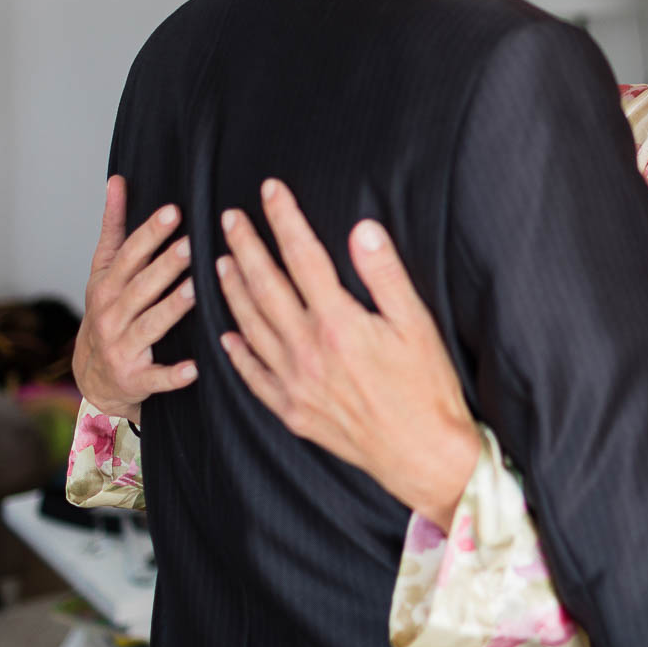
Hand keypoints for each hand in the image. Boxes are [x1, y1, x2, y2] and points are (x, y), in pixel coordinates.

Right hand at [73, 176, 198, 423]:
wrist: (94, 377)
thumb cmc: (108, 313)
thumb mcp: (104, 272)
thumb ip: (114, 228)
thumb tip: (118, 180)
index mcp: (106, 287)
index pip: (128, 256)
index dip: (149, 234)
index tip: (174, 211)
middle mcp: (110, 316)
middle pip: (140, 287)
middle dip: (165, 266)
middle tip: (192, 244)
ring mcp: (122, 349)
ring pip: (150, 325)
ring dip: (172, 308)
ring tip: (198, 290)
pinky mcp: (135, 380)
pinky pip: (156, 377)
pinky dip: (173, 374)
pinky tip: (195, 367)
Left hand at [215, 179, 480, 527]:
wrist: (422, 454)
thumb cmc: (427, 387)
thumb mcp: (416, 323)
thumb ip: (385, 274)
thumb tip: (362, 230)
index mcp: (338, 324)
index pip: (303, 258)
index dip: (285, 220)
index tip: (270, 191)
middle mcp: (307, 352)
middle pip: (266, 288)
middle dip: (246, 247)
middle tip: (230, 218)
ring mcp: (294, 385)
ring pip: (251, 327)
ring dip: (233, 291)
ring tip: (220, 263)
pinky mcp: (292, 412)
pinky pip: (253, 376)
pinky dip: (237, 352)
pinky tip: (228, 335)